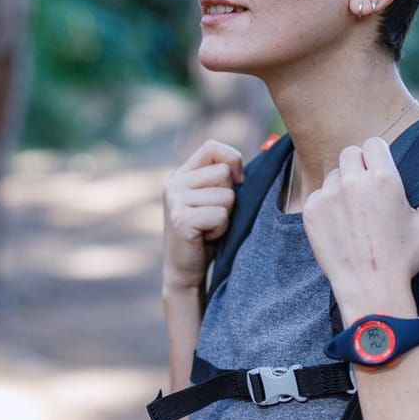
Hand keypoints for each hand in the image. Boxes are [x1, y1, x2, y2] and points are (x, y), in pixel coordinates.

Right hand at [162, 138, 243, 292]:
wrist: (186, 272)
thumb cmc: (206, 235)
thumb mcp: (213, 201)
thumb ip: (223, 181)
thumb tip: (244, 170)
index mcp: (181, 175)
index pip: (212, 147)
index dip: (232, 160)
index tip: (237, 182)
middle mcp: (174, 183)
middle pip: (224, 172)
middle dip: (229, 198)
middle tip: (213, 217)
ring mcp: (175, 200)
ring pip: (226, 196)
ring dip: (225, 217)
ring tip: (209, 229)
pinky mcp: (181, 219)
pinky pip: (220, 214)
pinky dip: (220, 229)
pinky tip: (206, 238)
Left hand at [303, 135, 418, 319]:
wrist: (371, 287)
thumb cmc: (403, 258)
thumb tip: (416, 191)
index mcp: (384, 178)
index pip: (373, 144)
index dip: (378, 155)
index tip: (378, 168)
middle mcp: (353, 181)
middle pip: (350, 153)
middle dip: (358, 166)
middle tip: (364, 188)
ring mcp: (328, 196)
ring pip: (334, 175)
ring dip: (342, 186)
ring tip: (352, 212)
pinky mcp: (311, 211)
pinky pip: (318, 195)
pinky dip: (326, 205)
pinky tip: (339, 225)